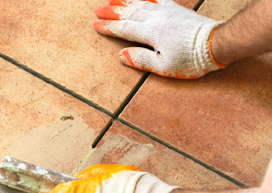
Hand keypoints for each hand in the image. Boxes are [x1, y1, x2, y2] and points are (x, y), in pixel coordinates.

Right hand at [94, 0, 226, 78]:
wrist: (216, 44)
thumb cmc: (190, 59)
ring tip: (113, 0)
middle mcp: (156, 19)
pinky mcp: (177, 10)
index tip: (95, 25)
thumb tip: (121, 54)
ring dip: (125, 2)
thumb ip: (141, 59)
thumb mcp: (163, 66)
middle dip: (112, 11)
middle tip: (97, 9)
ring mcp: (167, 12)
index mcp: (151, 33)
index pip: (124, 29)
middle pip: (129, 13)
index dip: (108, 26)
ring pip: (141, 3)